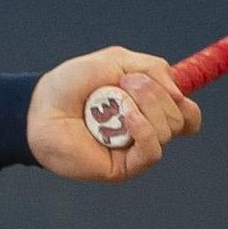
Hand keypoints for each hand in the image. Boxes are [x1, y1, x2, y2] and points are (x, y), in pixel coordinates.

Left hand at [27, 48, 200, 181]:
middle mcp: (144, 130)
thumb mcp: (116, 61)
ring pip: (167, 131)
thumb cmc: (72, 84)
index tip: (172, 90)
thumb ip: (153, 68)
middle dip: (157, 94)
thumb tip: (180, 95)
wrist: (40, 106)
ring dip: (147, 106)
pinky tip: (127, 118)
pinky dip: (144, 130)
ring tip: (117, 97)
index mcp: (147, 107)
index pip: (187, 115)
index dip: (186, 103)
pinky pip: (151, 151)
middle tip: (126, 82)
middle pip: (180, 118)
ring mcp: (134, 149)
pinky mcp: (123, 167)